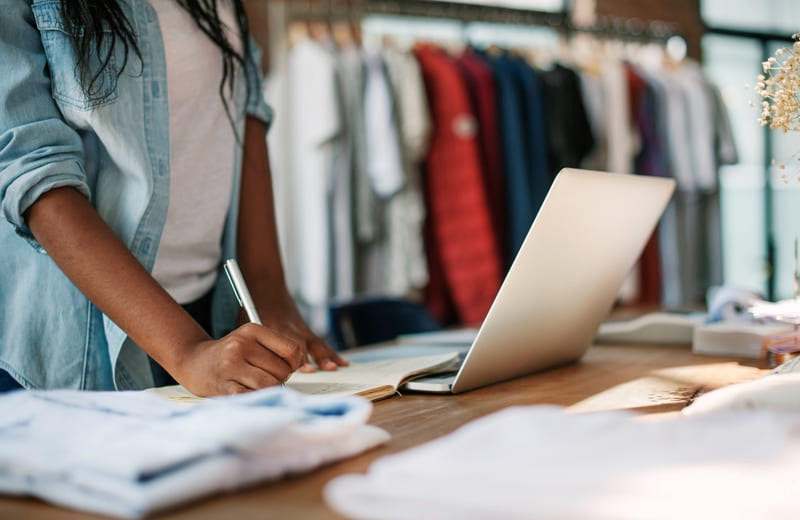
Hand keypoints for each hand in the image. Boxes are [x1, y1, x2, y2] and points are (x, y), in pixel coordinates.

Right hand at [175, 323, 302, 396]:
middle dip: (279, 378)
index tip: (284, 366)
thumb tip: (300, 366)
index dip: (294, 363)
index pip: (292, 349)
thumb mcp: (251, 339)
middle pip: (283, 370)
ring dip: (268, 389)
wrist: (194, 361)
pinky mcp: (224, 386)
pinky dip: (255, 397)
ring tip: (256, 384)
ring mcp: (231, 365)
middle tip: (265, 377)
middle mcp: (241, 345)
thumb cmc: (230, 353)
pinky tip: (246, 391)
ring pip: (271, 385)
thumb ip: (276, 348)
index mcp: (252, 330)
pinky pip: (253, 396)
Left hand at [251, 293, 348, 372]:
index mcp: (271, 328)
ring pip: (314, 344)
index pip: (281, 345)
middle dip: (304, 359)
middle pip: (299, 344)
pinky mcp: (305, 330)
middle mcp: (288, 328)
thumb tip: (250, 367)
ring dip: (323, 356)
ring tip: (331, 368)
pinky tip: (341, 363)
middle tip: (311, 371)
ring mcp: (299, 329)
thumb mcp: (245, 324)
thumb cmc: (253, 309)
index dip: (288, 357)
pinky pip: (320, 343)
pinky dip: (331, 353)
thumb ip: (251, 344)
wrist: (266, 288)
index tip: (296, 368)